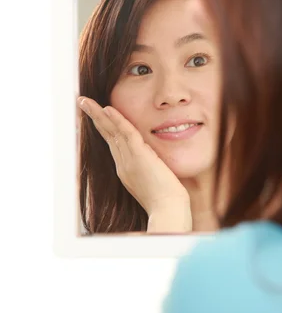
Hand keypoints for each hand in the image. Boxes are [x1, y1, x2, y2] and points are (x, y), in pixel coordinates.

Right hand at [77, 97, 191, 231]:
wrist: (168, 210)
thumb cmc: (166, 201)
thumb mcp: (153, 181)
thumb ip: (149, 169)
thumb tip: (152, 161)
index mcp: (125, 169)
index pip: (112, 143)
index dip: (104, 127)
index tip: (97, 114)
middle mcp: (123, 163)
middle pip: (106, 135)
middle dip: (94, 118)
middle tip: (82, 102)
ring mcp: (128, 160)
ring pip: (111, 132)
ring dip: (99, 115)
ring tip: (86, 101)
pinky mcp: (139, 156)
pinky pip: (125, 134)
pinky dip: (116, 120)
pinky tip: (108, 109)